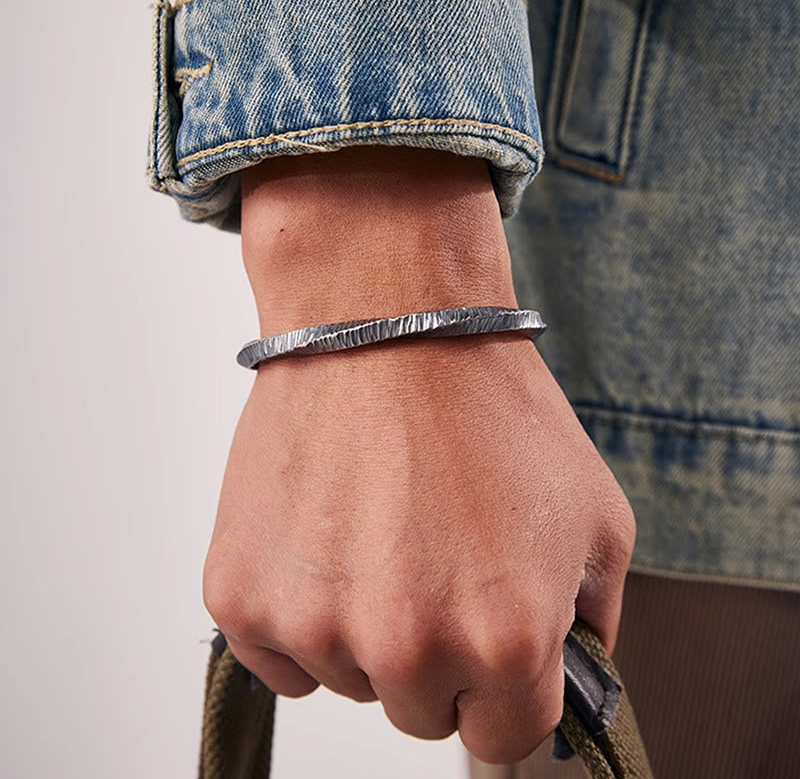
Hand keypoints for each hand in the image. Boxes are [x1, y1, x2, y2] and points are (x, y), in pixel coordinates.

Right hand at [202, 148, 635, 763]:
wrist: (384, 322)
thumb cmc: (488, 406)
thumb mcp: (593, 515)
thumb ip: (592, 620)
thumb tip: (569, 675)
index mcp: (504, 639)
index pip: (503, 740)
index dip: (501, 695)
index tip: (489, 655)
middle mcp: (407, 648)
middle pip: (421, 713)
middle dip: (435, 657)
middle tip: (429, 562)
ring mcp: (314, 625)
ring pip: (349, 679)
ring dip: (364, 626)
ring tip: (376, 529)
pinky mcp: (242, 597)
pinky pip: (279, 655)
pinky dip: (302, 612)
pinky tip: (324, 538)